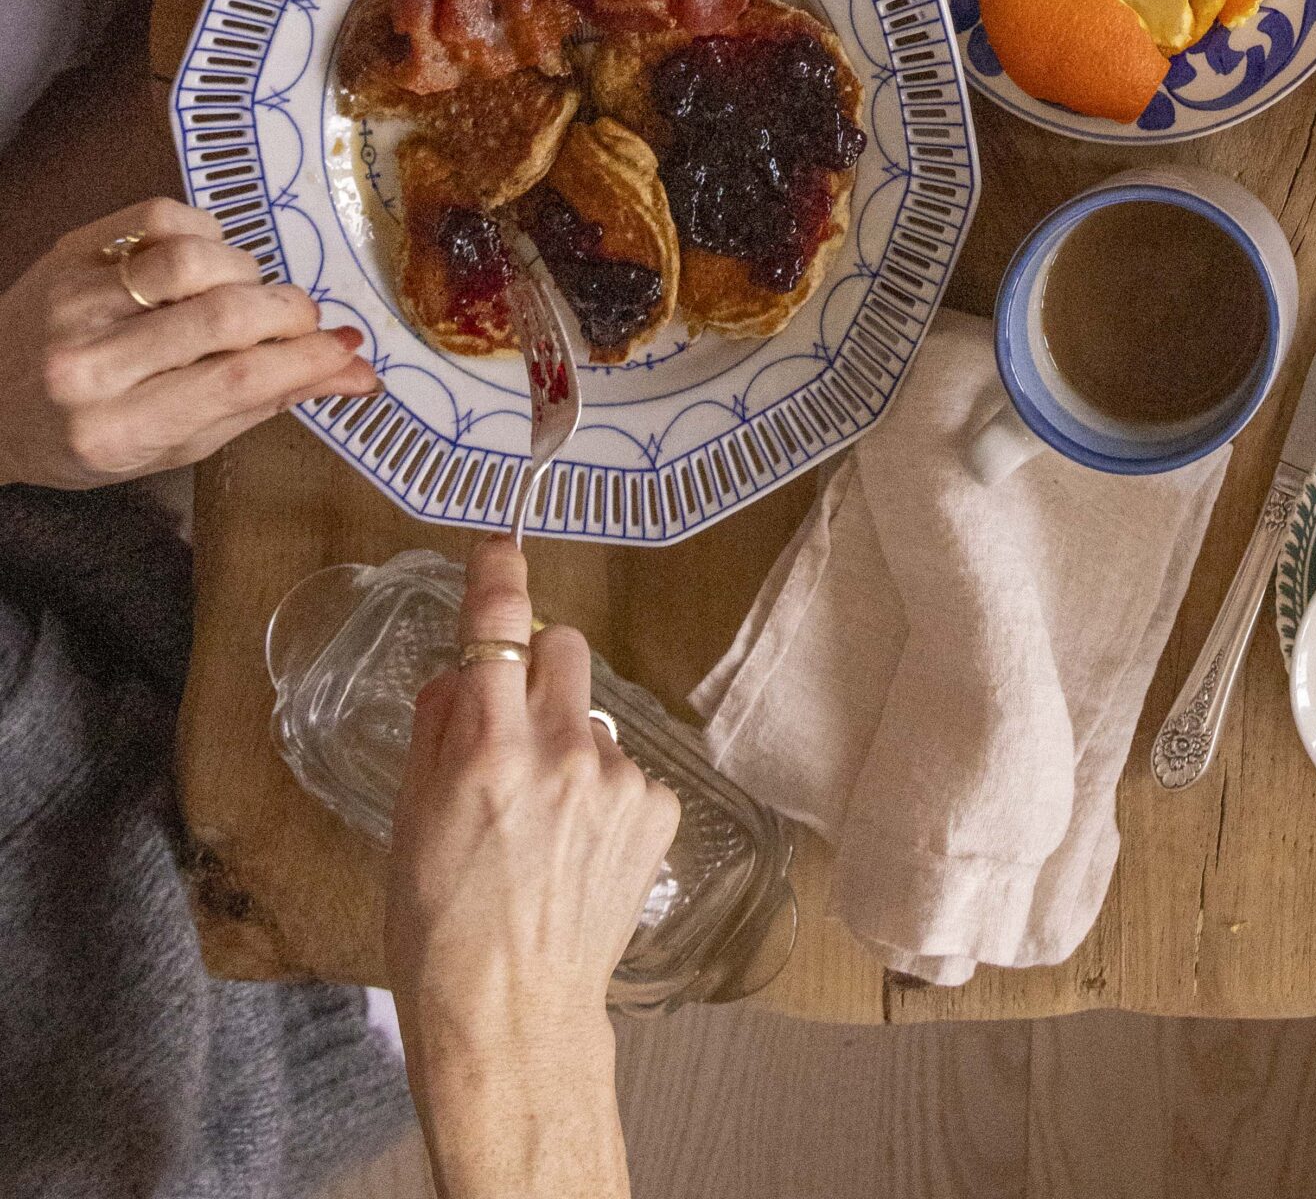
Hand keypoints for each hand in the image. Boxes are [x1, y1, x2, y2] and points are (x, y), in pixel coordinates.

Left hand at [0, 198, 379, 488]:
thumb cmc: (83, 437)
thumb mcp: (169, 446)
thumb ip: (261, 404)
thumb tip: (355, 373)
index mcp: (117, 430)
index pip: (237, 382)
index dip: (308, 359)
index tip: (349, 350)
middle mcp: (90, 365)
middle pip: (224, 317)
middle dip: (289, 313)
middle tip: (307, 321)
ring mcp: (76, 300)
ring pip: (197, 260)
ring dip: (248, 274)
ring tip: (249, 295)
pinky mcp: (73, 251)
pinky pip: (162, 219)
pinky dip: (208, 233)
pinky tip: (210, 261)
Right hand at [387, 539, 679, 1198]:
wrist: (512, 1020)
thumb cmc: (439, 931)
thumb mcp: (408, 824)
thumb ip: (436, 732)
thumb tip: (458, 673)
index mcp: (490, 751)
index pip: (499, 631)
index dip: (498, 577)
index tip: (500, 545)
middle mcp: (562, 752)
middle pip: (566, 647)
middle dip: (538, 668)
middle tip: (513, 724)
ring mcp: (618, 781)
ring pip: (592, 717)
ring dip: (568, 744)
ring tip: (541, 823)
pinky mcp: (657, 812)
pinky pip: (625, 769)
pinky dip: (601, 793)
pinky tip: (576, 850)